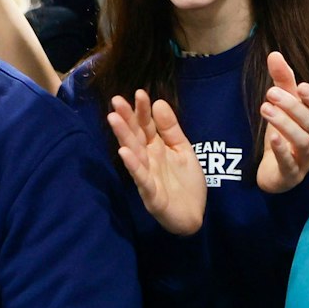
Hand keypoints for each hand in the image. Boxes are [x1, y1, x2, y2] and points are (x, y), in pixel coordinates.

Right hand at [107, 92, 206, 233]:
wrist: (195, 215)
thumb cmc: (186, 182)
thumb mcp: (182, 149)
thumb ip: (171, 128)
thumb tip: (158, 102)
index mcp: (155, 147)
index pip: (146, 125)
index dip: (142, 110)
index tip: (139, 92)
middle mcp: (148, 159)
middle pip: (135, 136)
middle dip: (126, 119)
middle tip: (116, 101)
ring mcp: (147, 176)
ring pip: (133, 154)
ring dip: (123, 137)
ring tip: (113, 119)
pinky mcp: (151, 194)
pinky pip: (141, 178)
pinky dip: (133, 165)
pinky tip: (125, 152)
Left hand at [257, 51, 308, 193]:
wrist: (275, 171)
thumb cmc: (286, 134)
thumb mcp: (285, 106)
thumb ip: (283, 82)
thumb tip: (274, 54)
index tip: (300, 86)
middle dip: (293, 107)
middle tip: (271, 93)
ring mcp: (306, 160)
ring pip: (302, 142)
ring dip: (284, 124)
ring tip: (265, 108)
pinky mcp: (291, 174)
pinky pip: (289, 163)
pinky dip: (282, 150)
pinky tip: (272, 137)